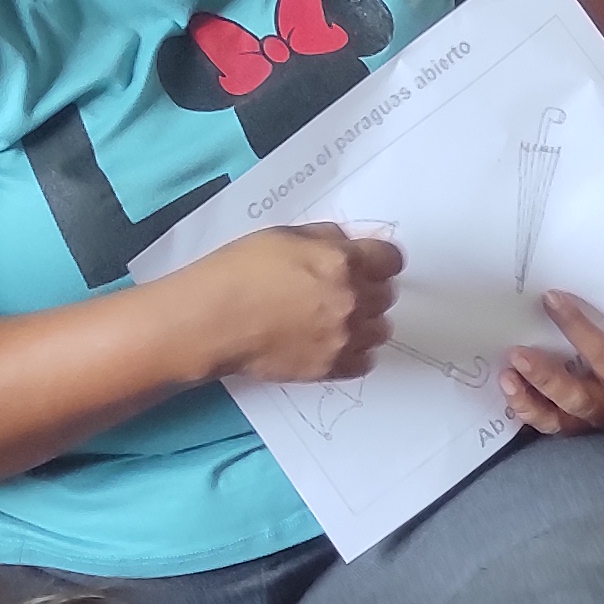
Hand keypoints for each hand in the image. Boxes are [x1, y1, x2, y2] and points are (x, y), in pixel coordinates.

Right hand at [192, 226, 399, 384]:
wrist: (212, 321)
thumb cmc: (237, 273)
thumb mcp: (284, 236)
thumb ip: (326, 238)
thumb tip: (348, 244)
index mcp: (342, 261)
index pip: (391, 259)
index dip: (379, 260)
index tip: (370, 264)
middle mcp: (351, 299)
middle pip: (387, 295)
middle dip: (369, 289)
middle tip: (342, 291)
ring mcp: (344, 337)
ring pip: (380, 330)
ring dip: (365, 322)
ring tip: (335, 319)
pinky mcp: (332, 367)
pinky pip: (365, 361)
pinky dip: (354, 353)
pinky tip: (331, 343)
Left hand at [500, 290, 603, 434]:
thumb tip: (588, 279)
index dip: (579, 329)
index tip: (551, 300)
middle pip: (581, 396)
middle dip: (547, 376)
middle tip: (518, 352)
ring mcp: (591, 421)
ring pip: (559, 418)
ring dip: (530, 398)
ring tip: (506, 376)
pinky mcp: (570, 430)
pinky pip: (545, 425)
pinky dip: (525, 409)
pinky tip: (510, 389)